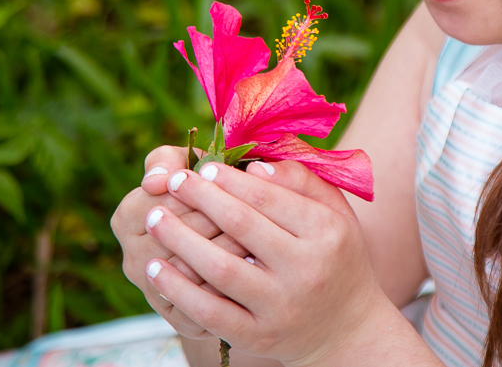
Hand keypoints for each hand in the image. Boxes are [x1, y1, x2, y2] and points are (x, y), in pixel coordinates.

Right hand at [112, 145, 251, 338]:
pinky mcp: (179, 319)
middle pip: (173, 242)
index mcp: (128, 216)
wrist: (234, 252)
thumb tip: (155, 179)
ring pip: (188, 278)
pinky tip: (255, 277)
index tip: (226, 188)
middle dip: (215, 227)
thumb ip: (172, 160)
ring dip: (225, 259)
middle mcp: (132, 257)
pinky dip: (229, 293)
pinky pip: (200, 312)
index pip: (158, 204)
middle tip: (250, 223)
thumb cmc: (215, 190)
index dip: (197, 197)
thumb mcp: (195, 166)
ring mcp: (152, 293)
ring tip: (257, 248)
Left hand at [142, 159, 391, 365]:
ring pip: (220, 269)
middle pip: (241, 226)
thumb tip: (254, 165)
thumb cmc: (335, 254)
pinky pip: (209, 312)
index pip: (269, 197)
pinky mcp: (258, 336)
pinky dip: (178, 289)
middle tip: (173, 182)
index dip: (230, 179)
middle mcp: (306, 268)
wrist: (346, 326)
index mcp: (326, 230)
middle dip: (201, 199)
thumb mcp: (335, 211)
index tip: (202, 167)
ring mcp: (280, 305)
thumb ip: (301, 180)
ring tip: (154, 219)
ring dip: (180, 240)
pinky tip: (155, 267)